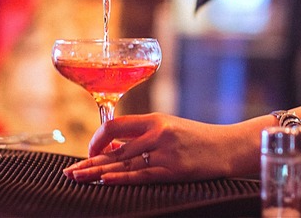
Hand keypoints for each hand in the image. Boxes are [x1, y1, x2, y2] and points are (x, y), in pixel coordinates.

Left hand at [62, 113, 258, 184]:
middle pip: (115, 147)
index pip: (116, 125)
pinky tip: (105, 180)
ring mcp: (166, 151)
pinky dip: (121, 178)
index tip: (90, 152)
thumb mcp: (171, 129)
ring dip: (97, 172)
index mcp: (156, 119)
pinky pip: (142, 175)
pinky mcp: (174, 169)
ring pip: (124, 162)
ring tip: (78, 179)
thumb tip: (115, 148)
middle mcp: (158, 132)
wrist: (230, 147)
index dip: (97, 139)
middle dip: (89, 160)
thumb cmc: (200, 140)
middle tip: (70, 171)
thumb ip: (145, 136)